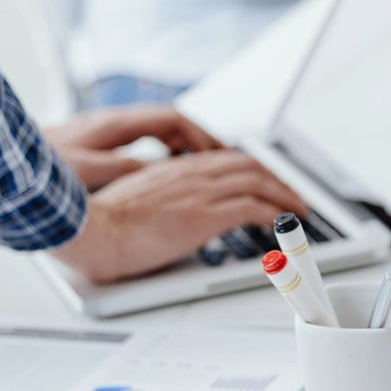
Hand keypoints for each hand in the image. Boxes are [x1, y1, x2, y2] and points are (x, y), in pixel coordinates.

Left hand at [44, 106, 223, 190]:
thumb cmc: (32, 169)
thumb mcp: (85, 173)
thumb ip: (125, 169)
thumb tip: (160, 171)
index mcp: (114, 126)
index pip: (172, 119)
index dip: (201, 134)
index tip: (219, 152)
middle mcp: (112, 125)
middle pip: (169, 124)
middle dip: (199, 140)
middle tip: (222, 159)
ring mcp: (104, 135)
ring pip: (156, 134)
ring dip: (182, 147)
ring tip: (201, 167)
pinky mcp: (95, 147)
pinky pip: (141, 145)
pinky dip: (160, 155)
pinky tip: (163, 174)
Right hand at [52, 150, 307, 282]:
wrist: (91, 231)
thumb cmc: (104, 223)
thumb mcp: (139, 199)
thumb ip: (164, 198)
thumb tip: (178, 212)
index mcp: (177, 168)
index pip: (227, 159)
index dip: (254, 170)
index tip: (266, 183)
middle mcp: (192, 173)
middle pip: (249, 165)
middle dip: (277, 180)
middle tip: (292, 196)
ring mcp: (199, 192)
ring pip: (258, 182)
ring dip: (285, 196)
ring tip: (299, 211)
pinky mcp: (204, 215)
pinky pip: (252, 207)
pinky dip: (275, 213)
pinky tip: (284, 223)